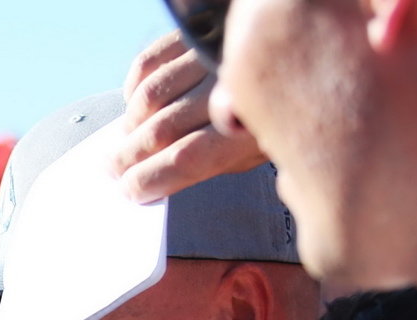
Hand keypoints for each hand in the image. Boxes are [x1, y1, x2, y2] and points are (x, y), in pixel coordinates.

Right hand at [113, 31, 267, 202]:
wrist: (300, 57)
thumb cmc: (275, 112)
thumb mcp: (254, 150)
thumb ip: (212, 163)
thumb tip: (160, 177)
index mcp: (253, 128)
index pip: (186, 159)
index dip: (149, 178)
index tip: (132, 189)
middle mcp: (232, 88)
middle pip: (161, 130)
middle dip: (128, 156)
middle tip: (116, 167)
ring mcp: (212, 57)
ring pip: (149, 97)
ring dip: (129, 124)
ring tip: (129, 136)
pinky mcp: (197, 34)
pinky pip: (149, 62)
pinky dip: (134, 88)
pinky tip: (139, 103)